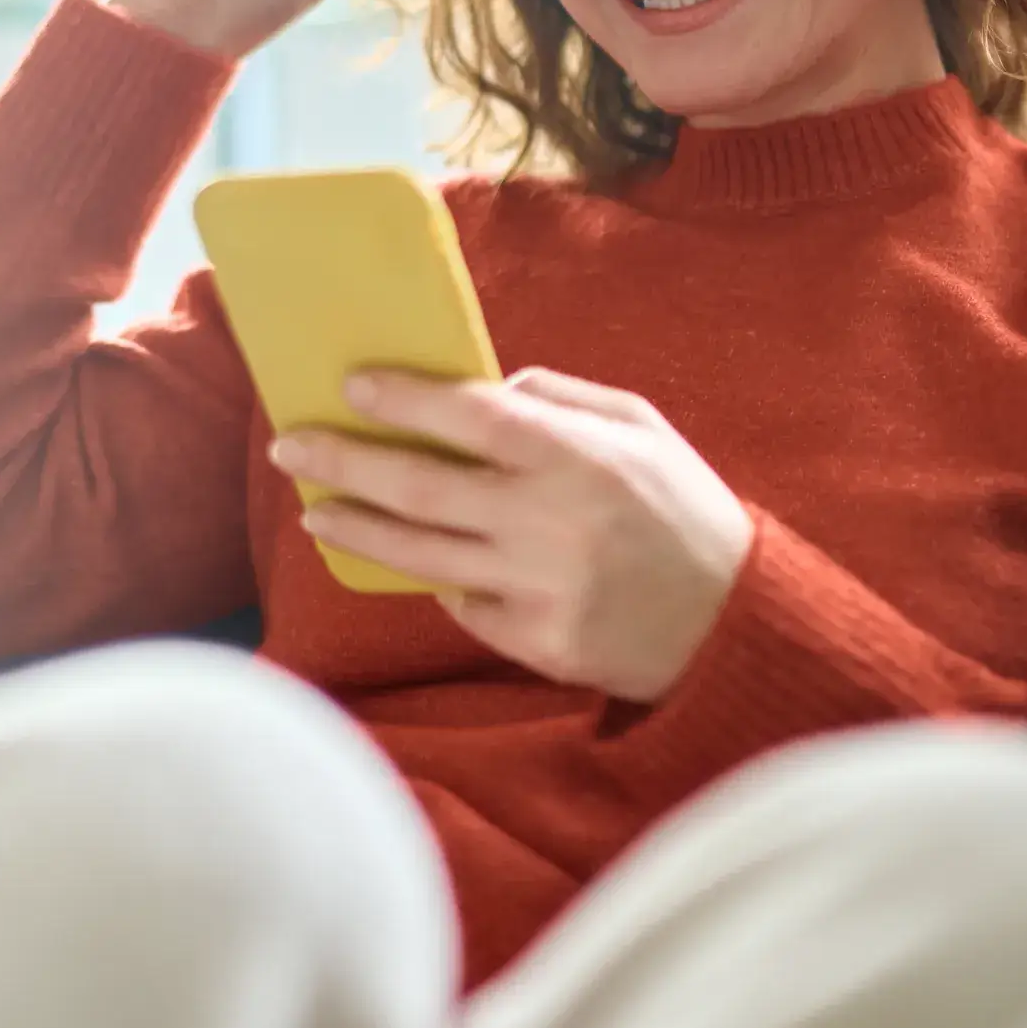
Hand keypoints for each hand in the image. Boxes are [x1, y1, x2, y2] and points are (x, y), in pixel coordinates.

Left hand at [270, 368, 755, 702]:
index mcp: (578, 457)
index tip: (351, 385)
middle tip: (291, 445)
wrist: (735, 625)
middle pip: (419, 487)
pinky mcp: (534, 642)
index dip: (404, 398)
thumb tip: (483, 387)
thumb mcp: (642, 428)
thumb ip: (561, 398)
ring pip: (419, 554)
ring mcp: (537, 589)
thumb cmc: (684, 509)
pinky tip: (416, 560)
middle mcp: (550, 523)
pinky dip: (436, 578)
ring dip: (356, 529)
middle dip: (343, 462)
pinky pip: (461, 603)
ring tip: (313, 511)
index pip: (470, 416)